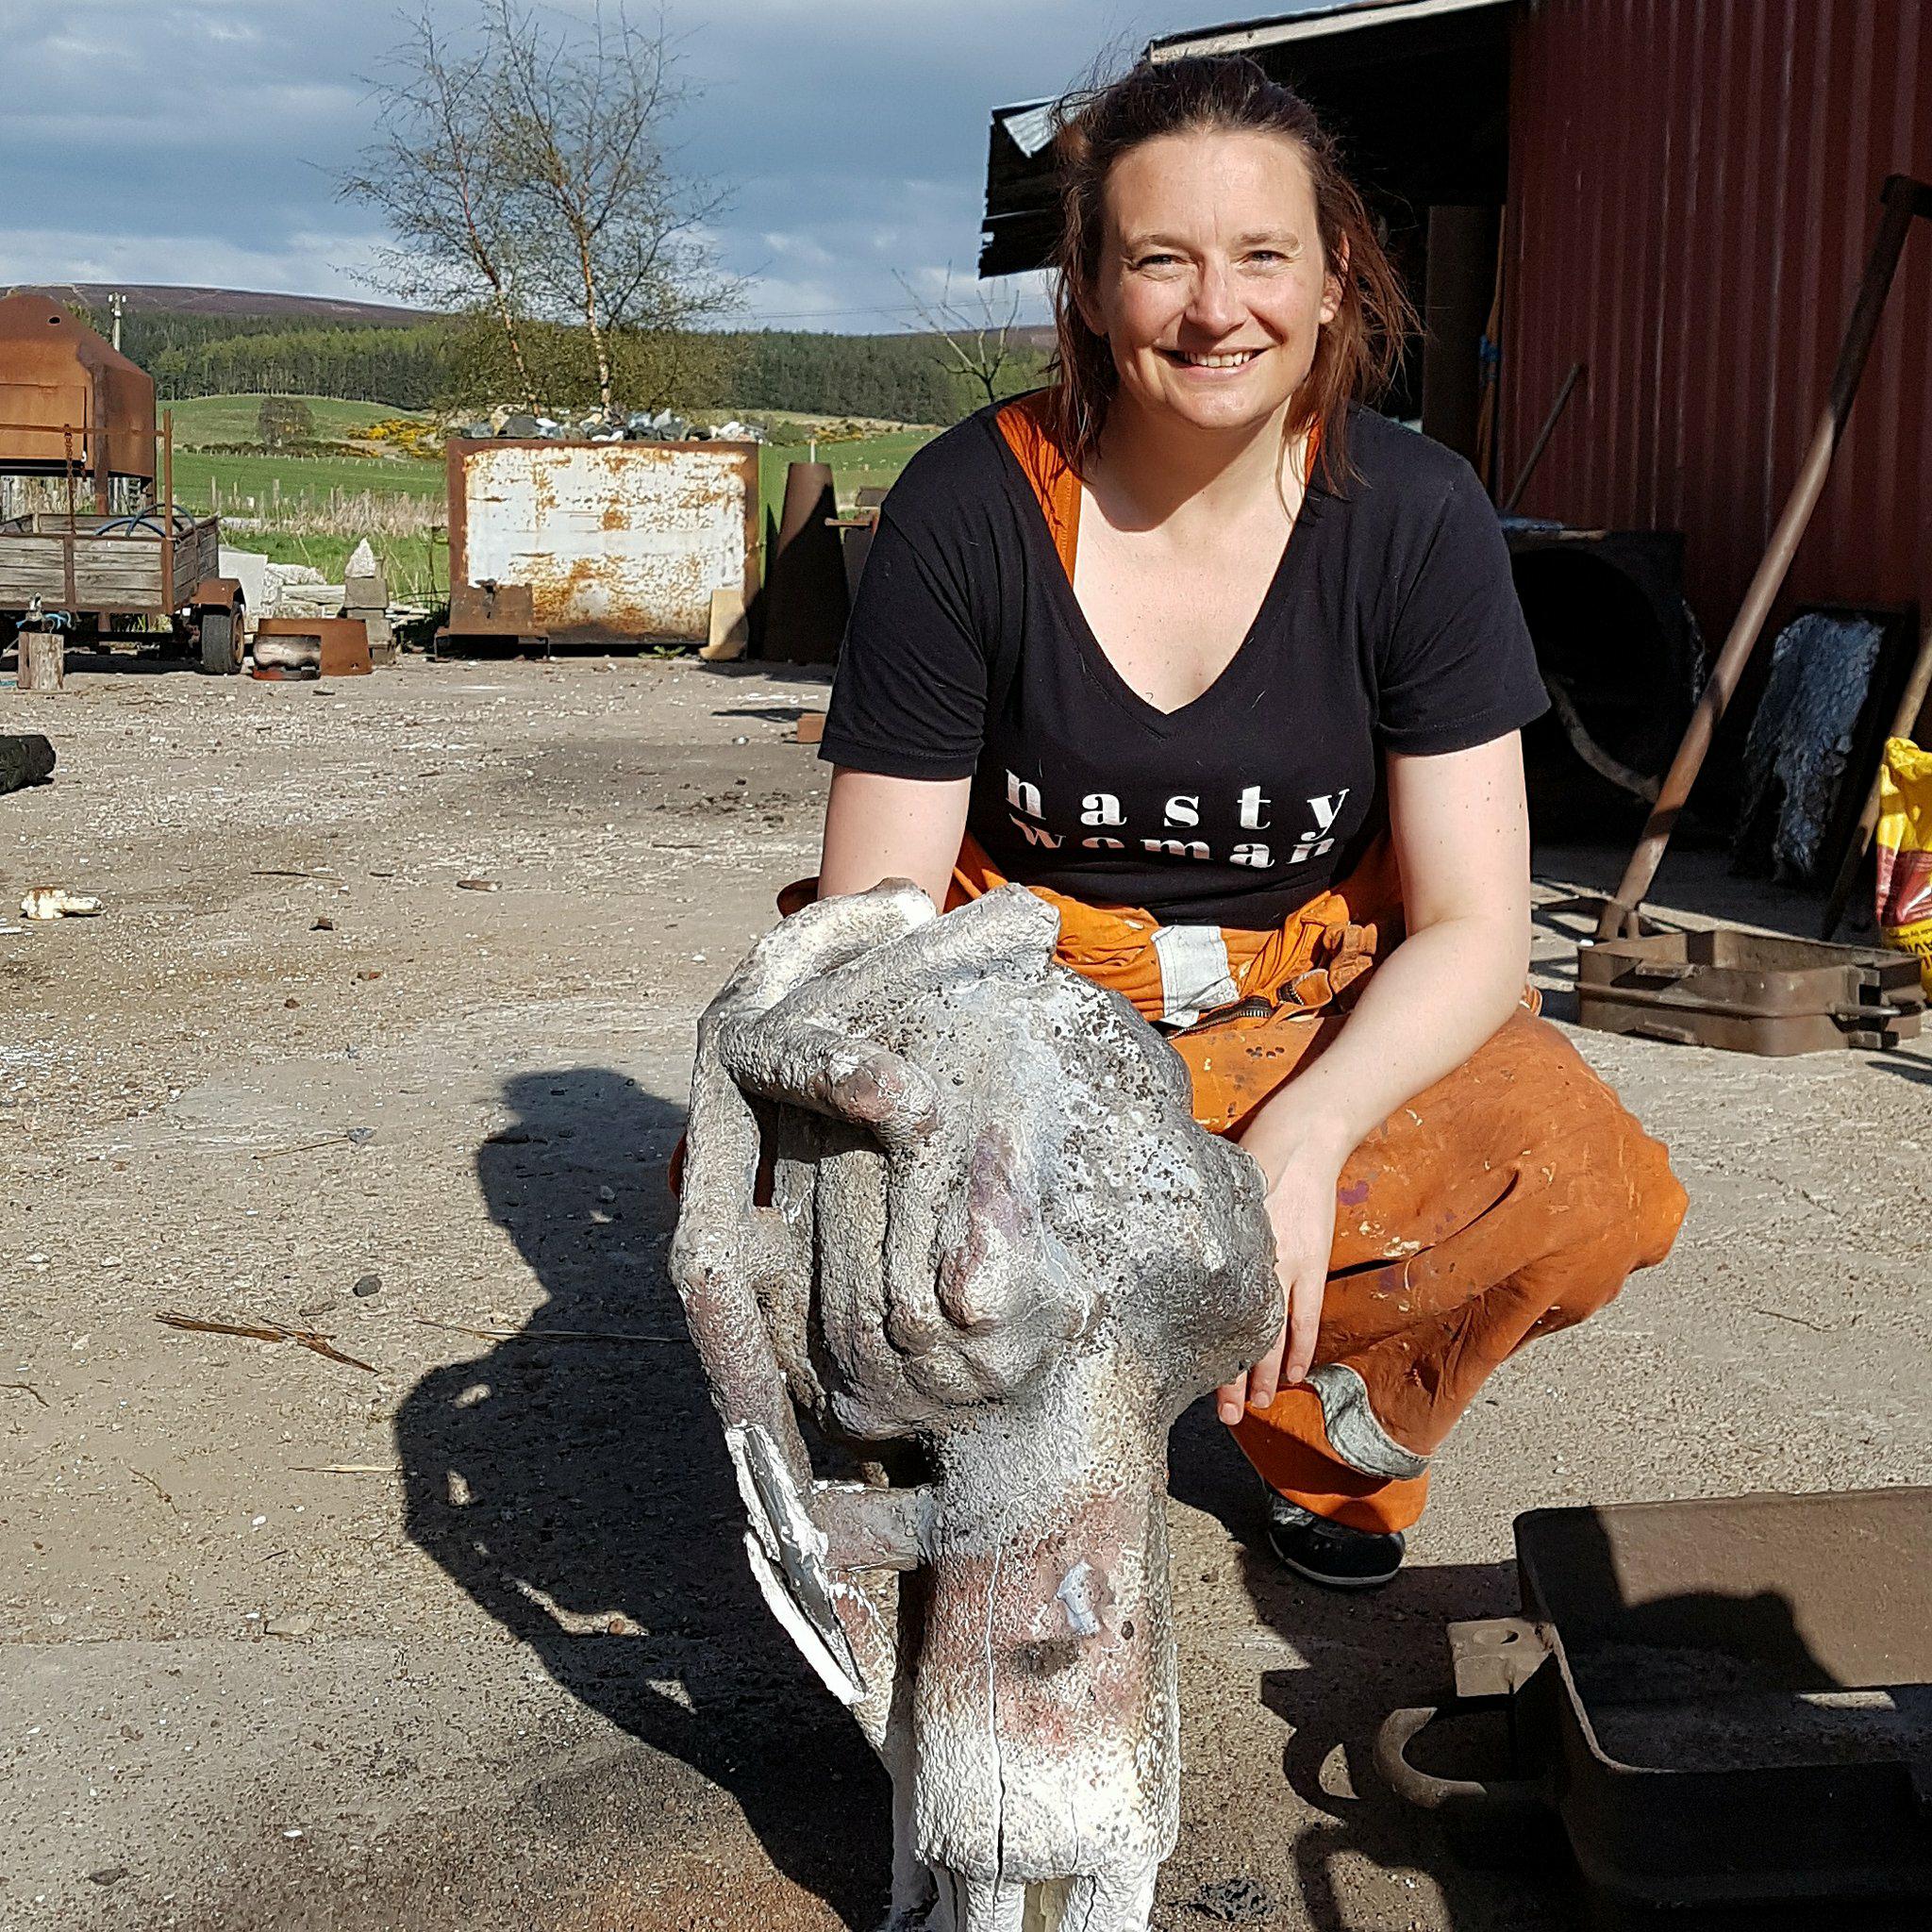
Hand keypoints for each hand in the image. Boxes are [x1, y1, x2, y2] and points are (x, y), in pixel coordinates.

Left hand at [1216, 1110, 1350, 1425]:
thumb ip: (1194, 1218)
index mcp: (1234, 1246)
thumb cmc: (1251, 1154)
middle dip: (1232, 1378)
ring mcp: (1291, 1266)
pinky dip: (1299, 1348)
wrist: (1307, 1135)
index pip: (1217, 1313)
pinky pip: (1306, 1315)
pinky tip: (1290, 1376)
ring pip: (1276, 1334)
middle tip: (1223, 1417)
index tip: (1190, 1382)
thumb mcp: (1215, 1185)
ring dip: (1265, 1374)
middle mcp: (1261, 1263)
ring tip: (1253, 1410)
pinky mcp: (1312, 1262)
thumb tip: (1153, 1236)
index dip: (1207, 1351)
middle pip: (1245, 1333)